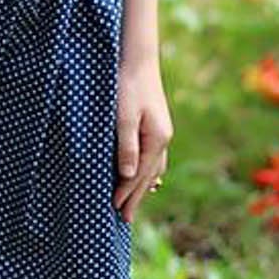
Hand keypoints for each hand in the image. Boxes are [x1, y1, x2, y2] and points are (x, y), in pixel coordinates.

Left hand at [114, 54, 171, 222]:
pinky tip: (146, 176)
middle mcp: (163, 139)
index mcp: (157, 139)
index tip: (115, 211)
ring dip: (142, 187)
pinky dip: (148, 171)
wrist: (137, 59)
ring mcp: (161, 132)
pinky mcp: (155, 126)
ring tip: (134, 204)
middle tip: (125, 219)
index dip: (127, 194)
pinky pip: (153, 157)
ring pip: (153, 167)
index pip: (140, 175)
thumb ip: (126, 147)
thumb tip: (128, 176)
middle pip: (149, 175)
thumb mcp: (123, 117)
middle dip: (136, 197)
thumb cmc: (127, 86)